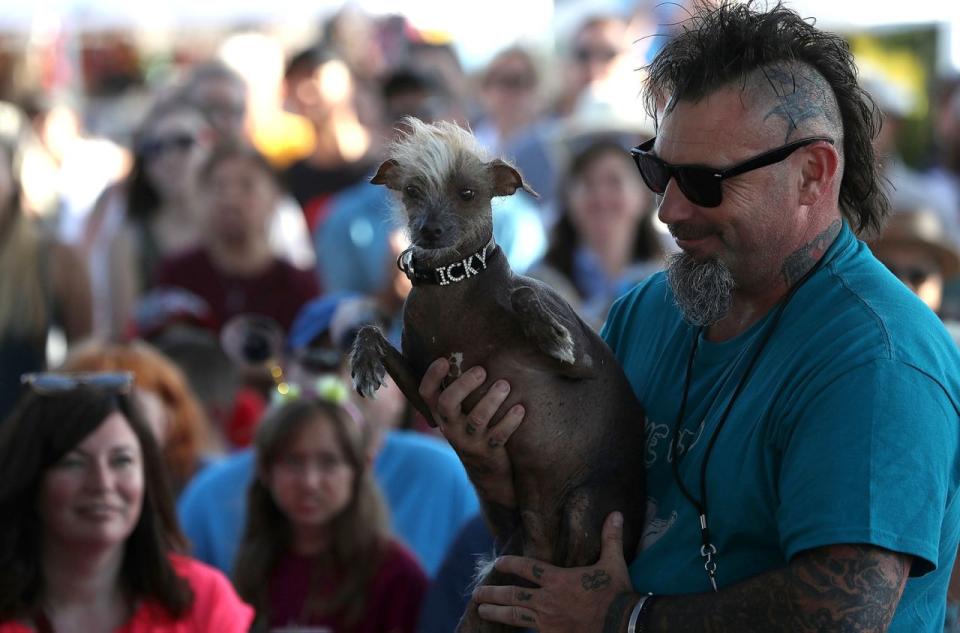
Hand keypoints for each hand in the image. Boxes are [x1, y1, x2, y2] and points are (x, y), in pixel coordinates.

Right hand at [419, 358, 524, 507]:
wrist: (487, 473)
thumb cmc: (474, 429)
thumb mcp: (459, 413)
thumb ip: (459, 389)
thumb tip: (465, 349)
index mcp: (441, 414)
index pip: (426, 393)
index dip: (432, 376)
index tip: (445, 360)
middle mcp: (451, 427)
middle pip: (448, 404)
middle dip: (464, 385)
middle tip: (482, 370)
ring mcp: (469, 441)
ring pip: (476, 419)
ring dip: (491, 400)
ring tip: (504, 385)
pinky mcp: (489, 452)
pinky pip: (499, 436)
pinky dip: (510, 421)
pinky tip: (520, 408)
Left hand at [475, 512, 632, 631]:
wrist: (624, 626)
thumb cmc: (618, 596)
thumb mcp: (614, 564)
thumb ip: (611, 539)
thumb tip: (616, 514)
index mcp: (559, 580)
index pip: (528, 568)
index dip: (510, 564)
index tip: (497, 562)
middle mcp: (548, 600)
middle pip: (512, 595)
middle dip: (492, 593)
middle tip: (476, 593)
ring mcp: (548, 622)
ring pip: (514, 617)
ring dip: (495, 612)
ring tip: (481, 610)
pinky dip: (518, 630)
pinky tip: (508, 631)